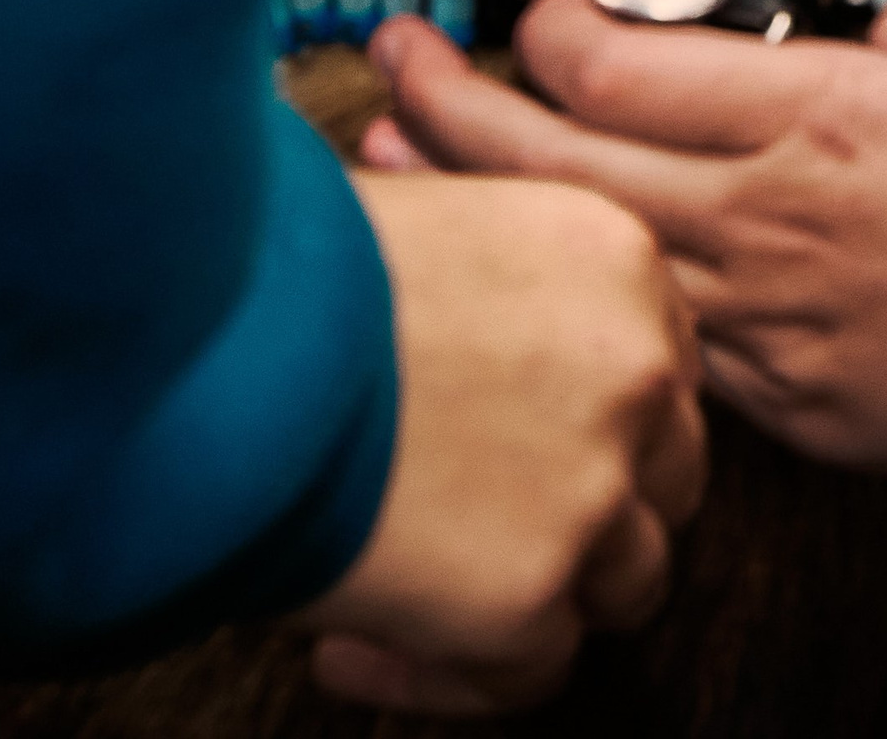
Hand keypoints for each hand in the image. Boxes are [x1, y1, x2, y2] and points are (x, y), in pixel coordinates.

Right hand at [293, 167, 705, 716]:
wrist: (218, 339)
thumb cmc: (286, 262)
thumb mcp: (429, 212)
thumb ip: (491, 278)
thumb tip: (463, 317)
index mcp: (616, 259)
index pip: (656, 357)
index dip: (595, 408)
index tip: (515, 437)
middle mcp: (636, 370)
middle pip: (667, 466)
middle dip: (597, 502)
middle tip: (491, 524)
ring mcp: (595, 490)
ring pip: (627, 576)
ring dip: (541, 595)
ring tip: (425, 597)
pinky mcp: (528, 597)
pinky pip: (532, 672)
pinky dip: (446, 675)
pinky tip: (350, 652)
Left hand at [365, 0, 886, 475]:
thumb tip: (856, 27)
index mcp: (819, 114)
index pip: (620, 68)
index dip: (548, 29)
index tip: (528, 8)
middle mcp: (769, 215)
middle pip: (561, 161)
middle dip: (451, 104)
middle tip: (390, 62)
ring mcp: (768, 318)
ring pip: (585, 257)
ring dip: (485, 208)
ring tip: (402, 168)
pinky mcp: (787, 401)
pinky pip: (667, 341)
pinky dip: (593, 297)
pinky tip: (551, 276)